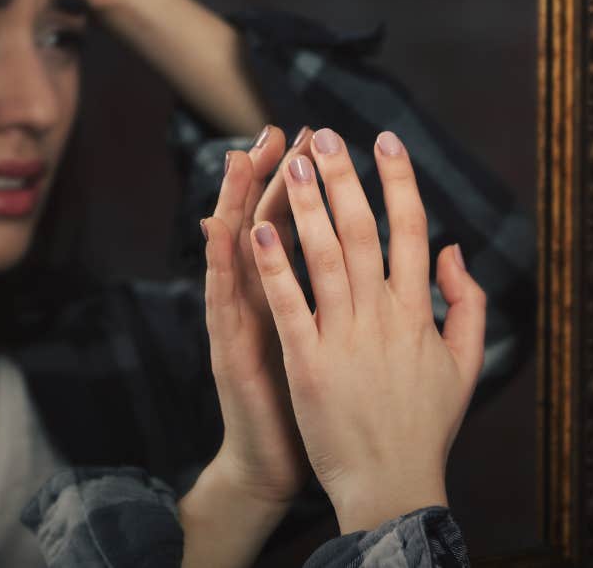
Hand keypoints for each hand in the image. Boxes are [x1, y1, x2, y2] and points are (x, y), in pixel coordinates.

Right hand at [180, 126, 312, 567]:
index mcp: (296, 292)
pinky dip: (221, 263)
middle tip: (281, 130)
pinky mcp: (231, 349)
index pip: (300, 222)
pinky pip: (224, 300)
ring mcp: (242, 320)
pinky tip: (220, 228)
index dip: (307, 179)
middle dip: (272, 175)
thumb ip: (349, 294)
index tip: (318, 134)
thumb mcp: (333, 338)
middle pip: (266, 221)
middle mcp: (263, 297)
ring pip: (237, 250)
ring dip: (239, 203)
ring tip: (241, 159)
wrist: (279, 462)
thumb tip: (372, 253)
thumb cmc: (317, 400)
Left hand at [249, 129, 486, 533]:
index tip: (385, 140)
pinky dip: (274, 267)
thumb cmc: (427, 424)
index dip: (400, 181)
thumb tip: (453, 248)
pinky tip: (258, 230)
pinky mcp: (308, 364)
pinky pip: (289, 306)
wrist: (392, 482)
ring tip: (293, 164)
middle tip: (325, 136)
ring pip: (324, 257)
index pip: (412, 230)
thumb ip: (467, 301)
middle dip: (344, 177)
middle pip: (364, 231)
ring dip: (307, 206)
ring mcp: (345, 339)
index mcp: (420, 312)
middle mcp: (384, 317)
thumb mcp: (465, 362)